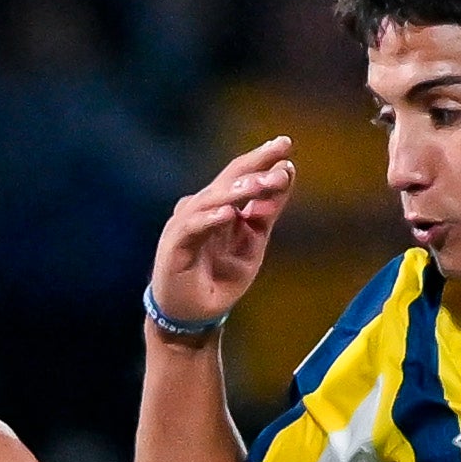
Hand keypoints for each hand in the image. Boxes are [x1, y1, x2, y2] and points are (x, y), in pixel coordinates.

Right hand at [152, 138, 295, 321]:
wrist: (193, 317)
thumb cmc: (220, 279)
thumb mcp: (253, 243)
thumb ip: (266, 212)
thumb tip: (287, 173)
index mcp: (219, 206)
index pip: (240, 175)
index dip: (261, 159)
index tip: (286, 144)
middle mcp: (201, 210)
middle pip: (227, 179)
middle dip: (254, 165)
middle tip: (280, 151)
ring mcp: (185, 226)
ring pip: (211, 199)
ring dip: (238, 190)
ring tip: (262, 182)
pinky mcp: (174, 247)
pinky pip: (192, 228)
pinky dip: (210, 219)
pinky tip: (228, 213)